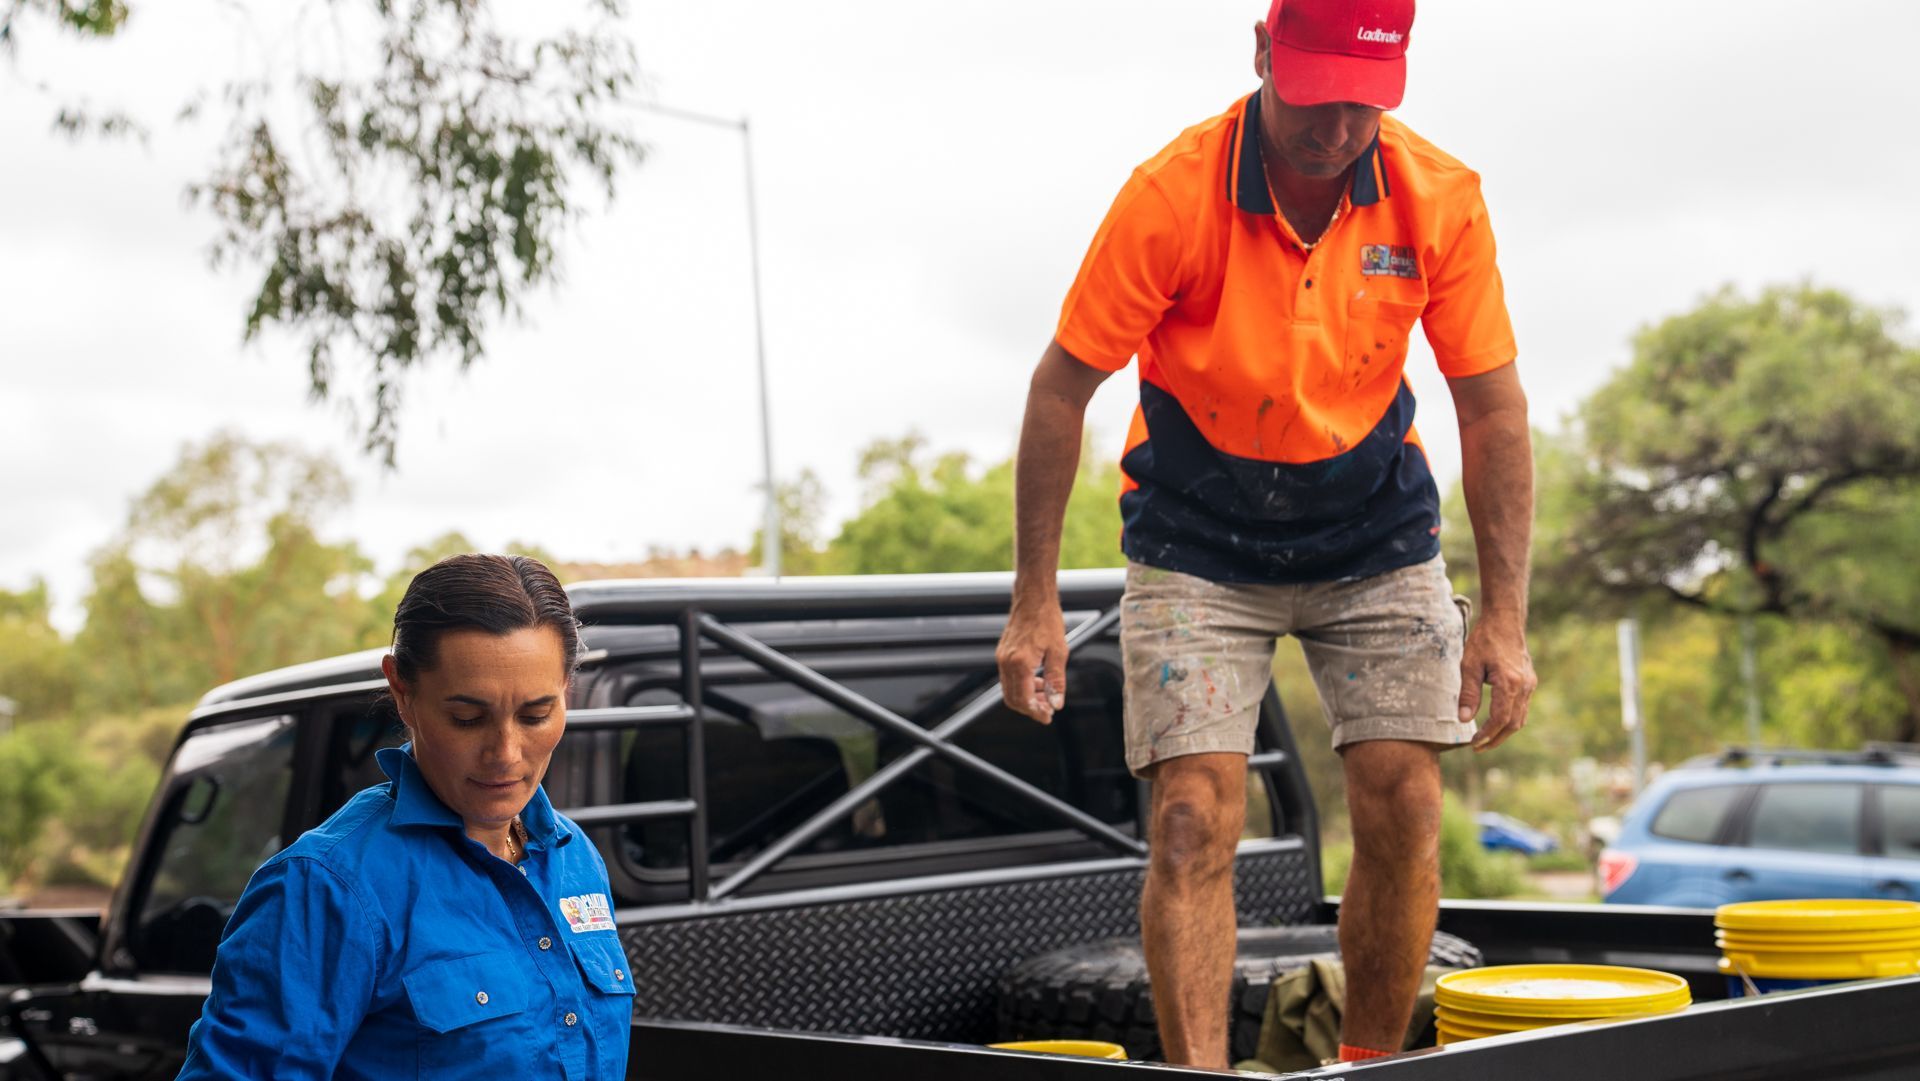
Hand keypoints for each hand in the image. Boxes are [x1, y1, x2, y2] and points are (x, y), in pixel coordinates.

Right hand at [996, 598, 1067, 723]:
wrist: (1034, 598)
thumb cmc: (1047, 620)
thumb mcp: (1059, 652)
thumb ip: (1056, 681)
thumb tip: (1056, 703)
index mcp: (1020, 663)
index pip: (1024, 699)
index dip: (1036, 712)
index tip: (1048, 717)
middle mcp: (1007, 662)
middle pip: (1013, 699)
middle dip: (1030, 709)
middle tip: (1048, 711)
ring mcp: (1002, 658)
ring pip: (1009, 690)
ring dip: (1026, 698)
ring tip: (1046, 695)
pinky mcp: (1003, 654)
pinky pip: (1009, 678)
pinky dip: (1022, 686)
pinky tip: (1038, 681)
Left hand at [1457, 614, 1535, 751]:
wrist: (1505, 621)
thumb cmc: (1484, 640)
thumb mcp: (1469, 665)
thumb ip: (1468, 693)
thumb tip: (1463, 719)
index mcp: (1509, 683)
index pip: (1500, 719)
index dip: (1487, 734)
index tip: (1473, 743)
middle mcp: (1524, 686)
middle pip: (1513, 724)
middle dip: (1496, 739)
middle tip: (1478, 747)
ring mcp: (1529, 684)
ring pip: (1520, 718)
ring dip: (1504, 732)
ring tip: (1485, 739)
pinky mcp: (1529, 682)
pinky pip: (1522, 708)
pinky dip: (1510, 720)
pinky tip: (1496, 722)